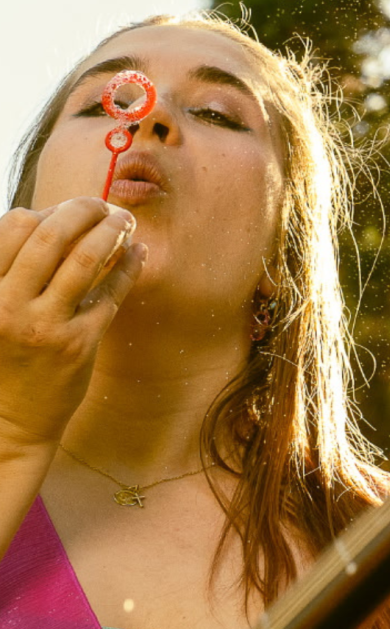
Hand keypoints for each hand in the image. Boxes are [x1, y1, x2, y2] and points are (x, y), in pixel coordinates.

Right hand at [0, 198, 145, 449]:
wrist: (6, 425)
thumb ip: (11, 270)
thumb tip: (50, 218)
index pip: (14, 226)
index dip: (43, 210)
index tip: (62, 211)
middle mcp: (8, 306)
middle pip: (53, 234)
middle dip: (83, 209)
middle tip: (100, 204)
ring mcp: (45, 326)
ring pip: (86, 258)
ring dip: (111, 229)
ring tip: (124, 220)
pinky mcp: (78, 345)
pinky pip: (111, 293)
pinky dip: (129, 266)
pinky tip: (137, 252)